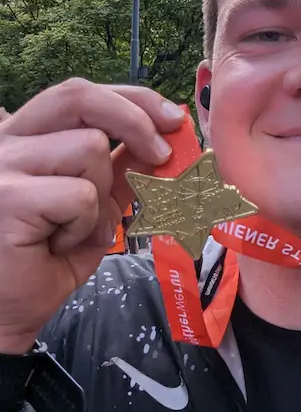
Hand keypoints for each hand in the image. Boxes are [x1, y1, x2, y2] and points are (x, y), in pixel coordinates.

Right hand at [0, 79, 184, 353]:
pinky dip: (84, 226)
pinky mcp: (9, 196)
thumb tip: (161, 142)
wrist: (4, 317)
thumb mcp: (90, 208)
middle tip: (163, 154)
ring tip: (71, 231)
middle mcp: (4, 141)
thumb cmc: (42, 264)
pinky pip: (81, 195)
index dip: (131, 100)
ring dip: (100, 197)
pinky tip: (55, 247)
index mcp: (21, 137)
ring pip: (89, 148)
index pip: (78, 94)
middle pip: (79, 96)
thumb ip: (114, 172)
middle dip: (134, 118)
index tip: (173, 119)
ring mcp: (2, 165)